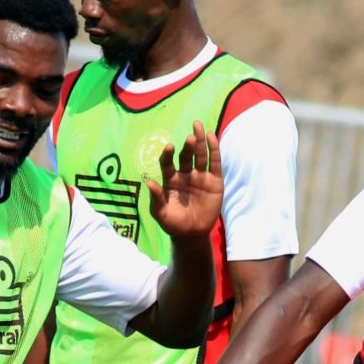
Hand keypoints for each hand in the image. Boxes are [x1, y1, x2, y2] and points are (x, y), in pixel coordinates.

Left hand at [146, 121, 222, 239]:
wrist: (192, 235)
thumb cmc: (173, 223)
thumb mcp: (161, 213)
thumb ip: (156, 198)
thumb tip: (148, 182)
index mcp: (170, 179)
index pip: (168, 163)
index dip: (168, 155)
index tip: (169, 147)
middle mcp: (185, 174)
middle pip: (186, 156)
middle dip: (188, 145)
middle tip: (190, 136)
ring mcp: (200, 176)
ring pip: (200, 155)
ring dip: (200, 142)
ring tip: (198, 128)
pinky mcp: (214, 181)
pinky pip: (214, 163)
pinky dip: (214, 150)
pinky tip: (211, 137)